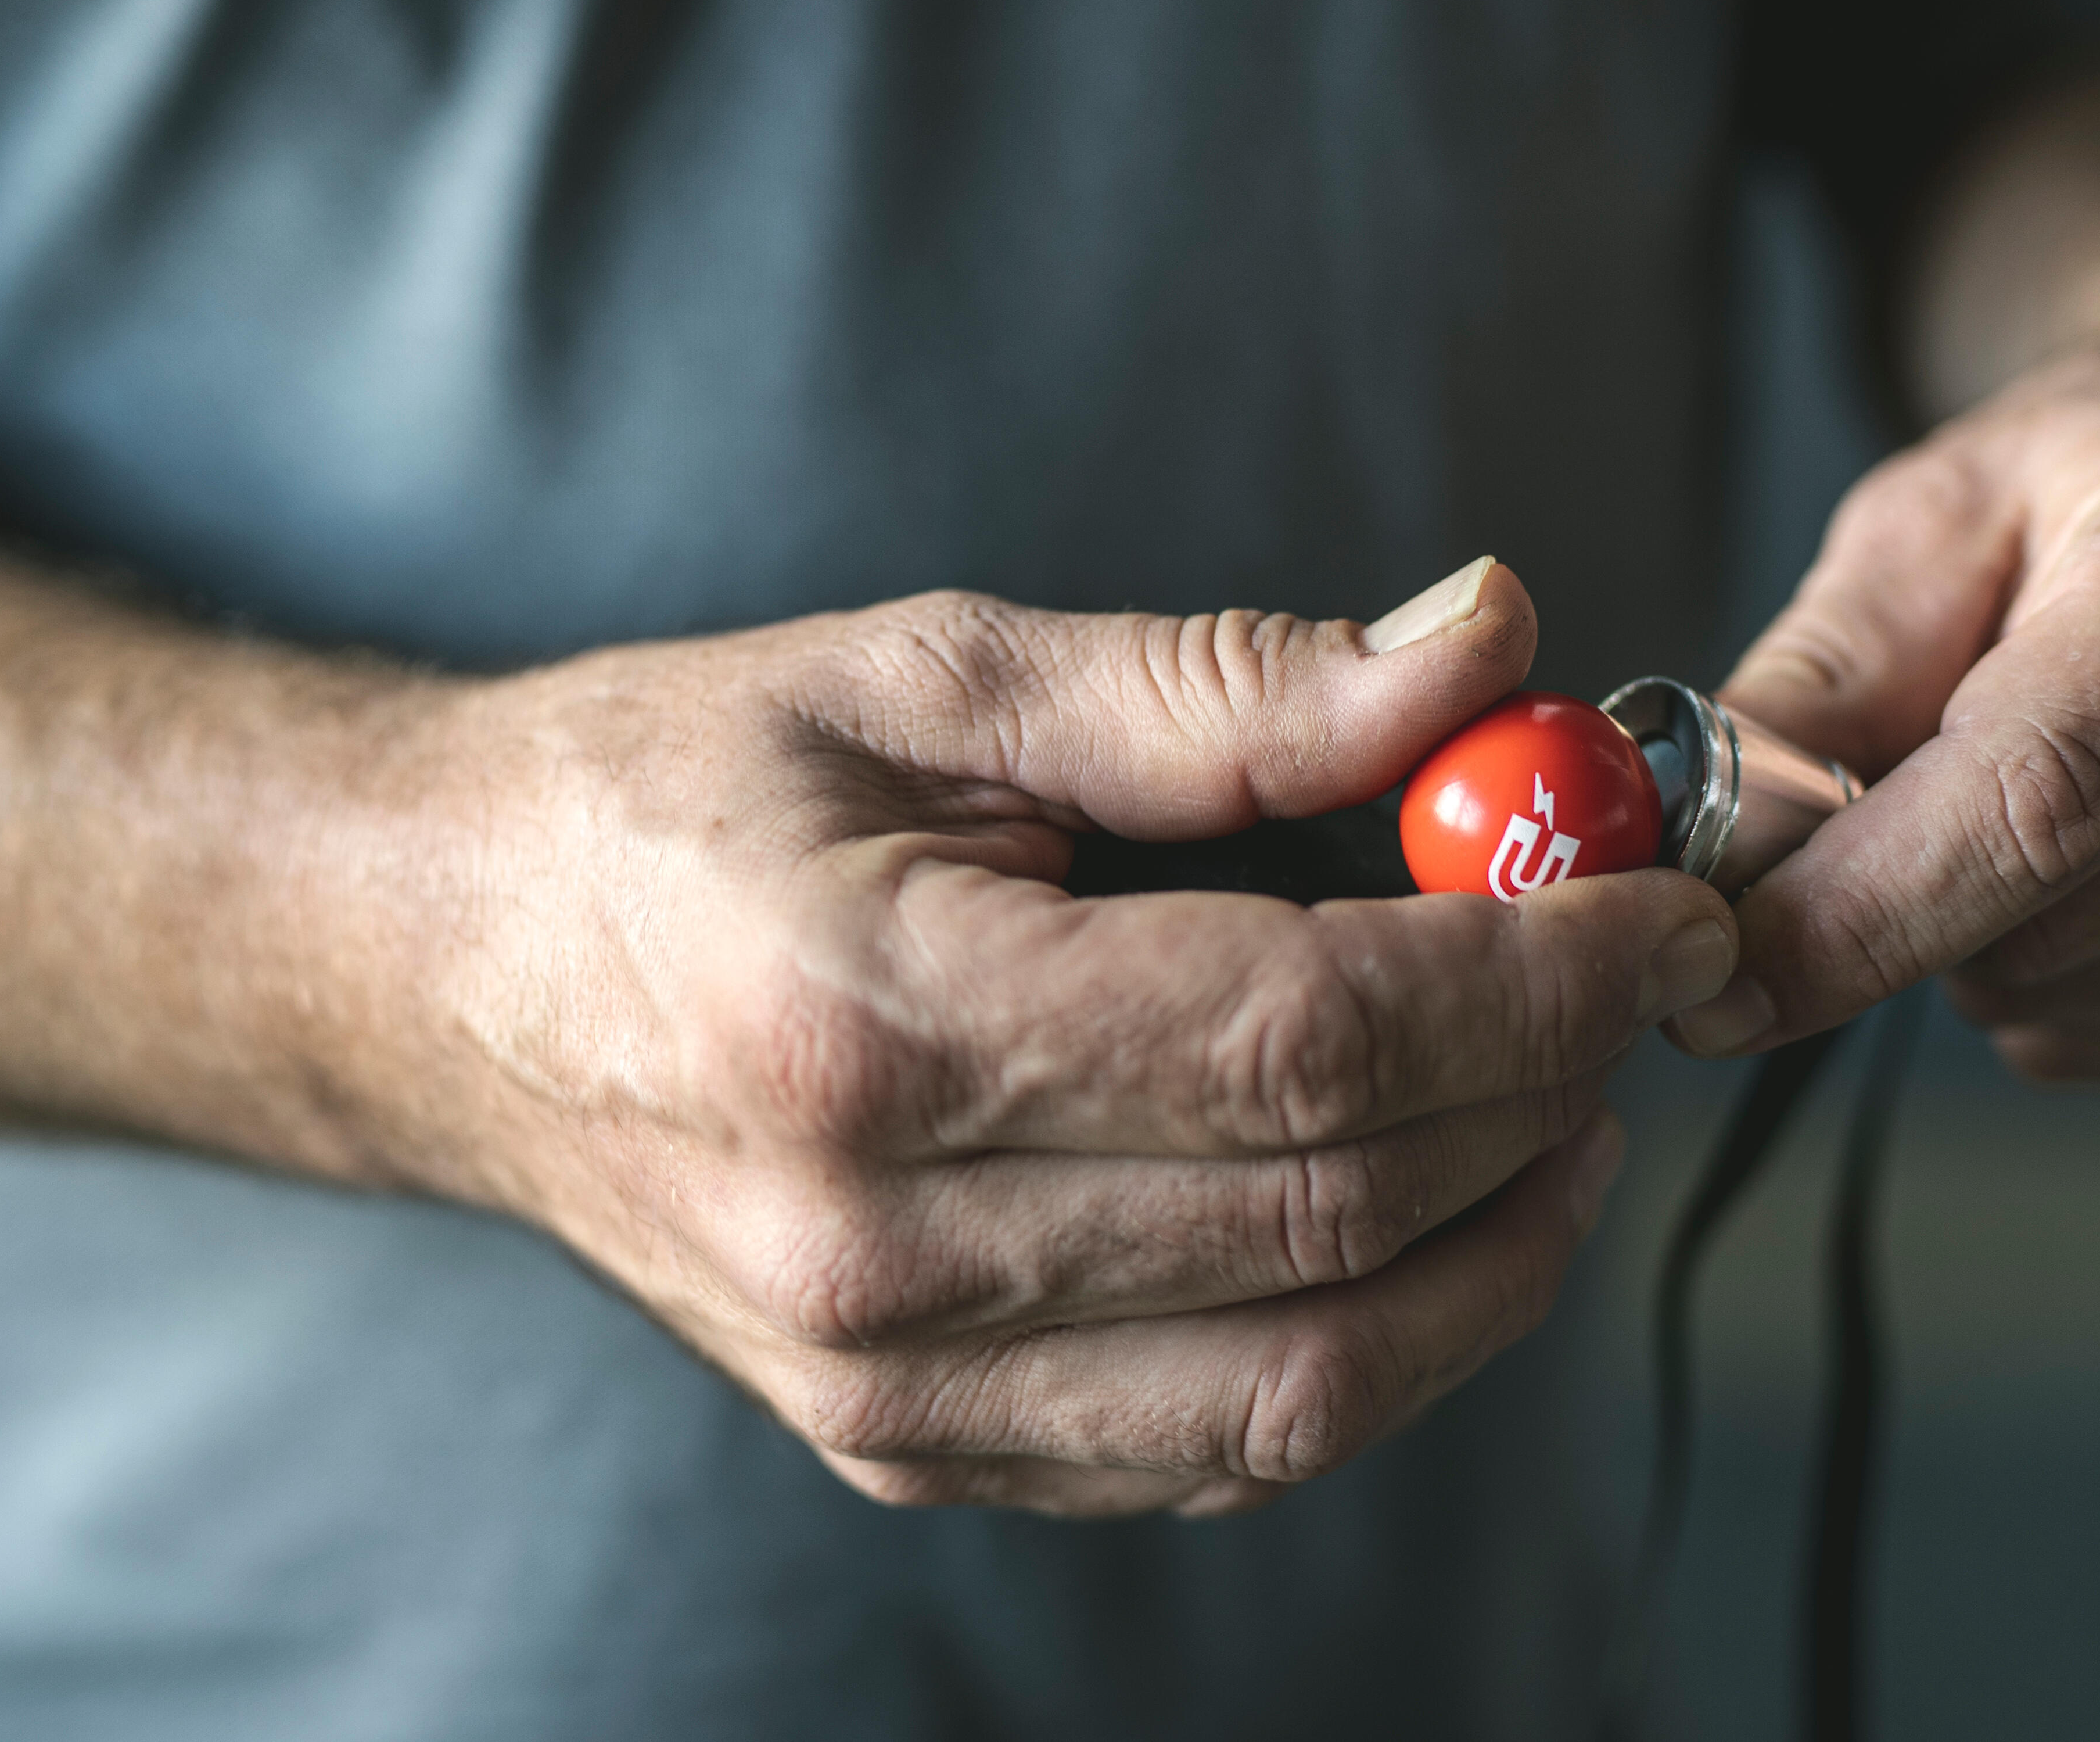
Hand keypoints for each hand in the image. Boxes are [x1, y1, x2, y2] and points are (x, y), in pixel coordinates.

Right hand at [336, 560, 1737, 1514]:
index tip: (1654, 906)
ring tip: (1561, 1110)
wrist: (445, 968)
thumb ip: (1222, 686)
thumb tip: (1482, 648)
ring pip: (1305, 1385)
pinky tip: (1422, 1224)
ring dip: (1495, 1253)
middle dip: (1543, 1093)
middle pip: (1332, 1213)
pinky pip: (1210, 1451)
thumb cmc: (671, 794)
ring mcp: (887, 1387)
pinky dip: (1367, 1350)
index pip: (1304, 1040)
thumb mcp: (928, 675)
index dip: (1528, 976)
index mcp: (877, 1028)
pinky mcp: (903, 1446)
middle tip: (1630, 984)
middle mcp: (879, 1251)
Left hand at [1673, 335, 2099, 1081]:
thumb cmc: (2095, 491)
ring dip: (1984, 941)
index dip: (1864, 911)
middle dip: (1899, 904)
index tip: (1722, 979)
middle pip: (2049, 920)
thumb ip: (1807, 689)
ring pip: (2078, 1000)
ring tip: (2024, 795)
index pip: (2045, 797)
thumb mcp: (1923, 524)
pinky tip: (2092, 867)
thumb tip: (1703, 857)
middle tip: (1883, 802)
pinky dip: (2064, 991)